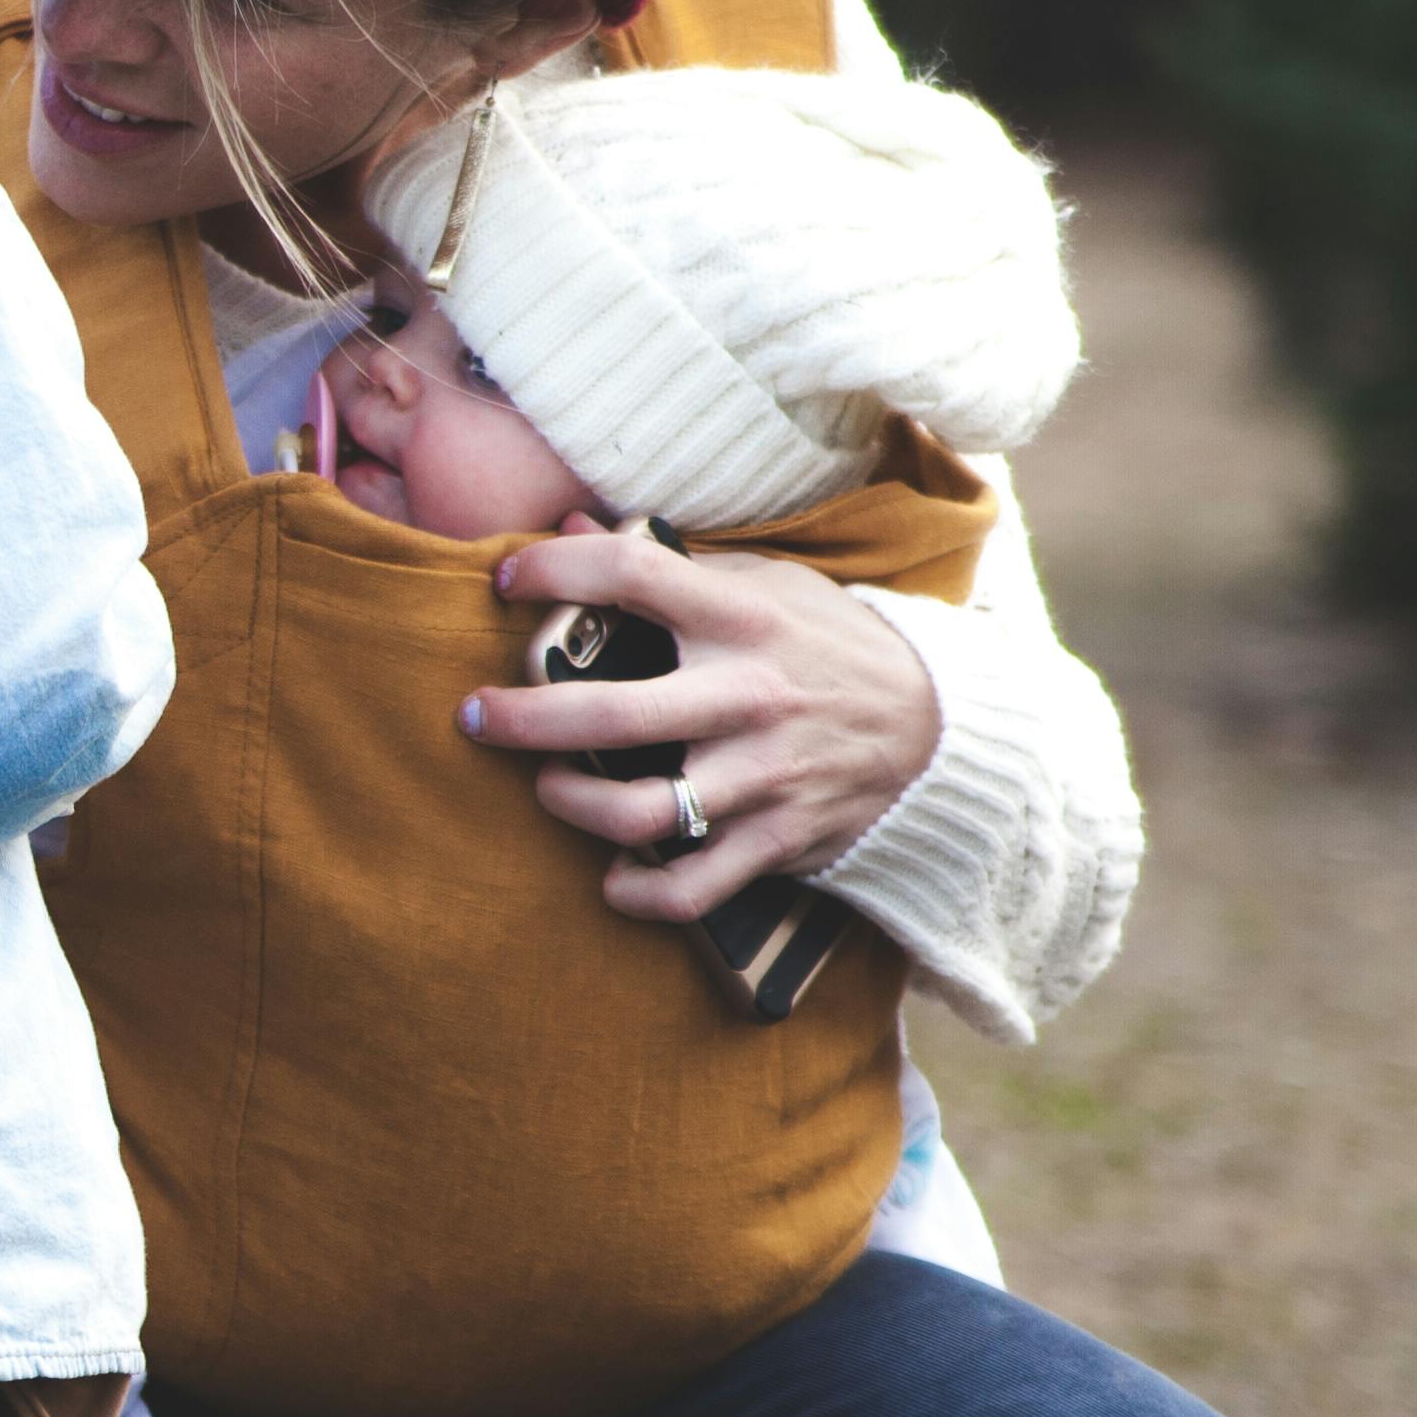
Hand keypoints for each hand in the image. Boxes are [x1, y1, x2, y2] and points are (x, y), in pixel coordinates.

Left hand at [462, 523, 942, 920]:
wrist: (939, 727)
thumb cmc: (829, 645)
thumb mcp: (767, 585)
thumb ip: (670, 564)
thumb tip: (571, 524)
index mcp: (743, 619)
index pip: (632, 576)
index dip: (555, 571)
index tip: (505, 581)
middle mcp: (748, 697)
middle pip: (610, 715)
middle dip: (522, 719)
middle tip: (476, 716)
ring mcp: (762, 775)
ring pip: (639, 812)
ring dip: (570, 806)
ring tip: (548, 786)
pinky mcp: (779, 839)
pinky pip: (691, 886)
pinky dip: (640, 892)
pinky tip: (611, 877)